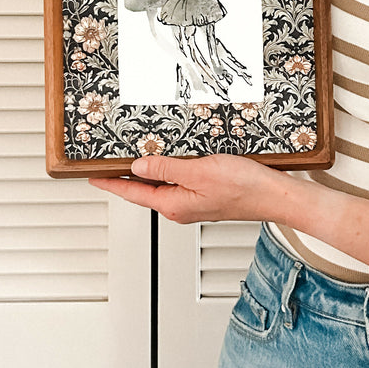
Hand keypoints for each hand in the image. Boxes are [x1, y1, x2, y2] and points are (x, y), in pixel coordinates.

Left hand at [89, 154, 295, 223]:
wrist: (274, 195)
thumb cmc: (244, 187)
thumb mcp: (198, 171)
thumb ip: (166, 168)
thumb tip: (139, 166)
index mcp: (174, 205)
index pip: (133, 193)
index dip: (111, 183)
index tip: (93, 178)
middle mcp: (181, 208)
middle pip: (145, 192)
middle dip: (126, 179)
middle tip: (108, 165)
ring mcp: (195, 203)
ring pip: (163, 187)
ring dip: (149, 174)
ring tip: (136, 159)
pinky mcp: (208, 196)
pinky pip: (179, 184)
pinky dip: (169, 172)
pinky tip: (171, 162)